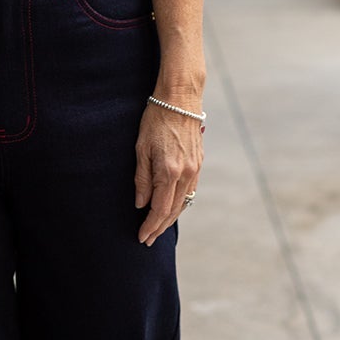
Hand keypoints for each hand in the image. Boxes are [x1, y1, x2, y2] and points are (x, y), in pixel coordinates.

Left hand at [134, 101, 201, 244]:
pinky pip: (190, 191)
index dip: (150, 226)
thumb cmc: (156, 119)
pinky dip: (180, 203)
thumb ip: (142, 178)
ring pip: (184, 203)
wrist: (181, 99)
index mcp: (169, 171)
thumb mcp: (141, 148)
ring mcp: (195, 169)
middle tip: (148, 240)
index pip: (159, 209)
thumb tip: (140, 203)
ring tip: (157, 228)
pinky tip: (171, 207)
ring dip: (171, 218)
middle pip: (173, 210)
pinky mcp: (199, 163)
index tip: (141, 237)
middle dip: (159, 227)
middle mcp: (185, 174)